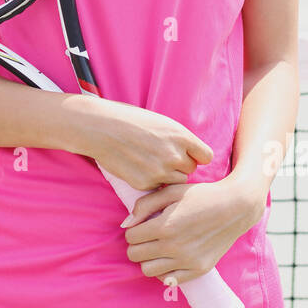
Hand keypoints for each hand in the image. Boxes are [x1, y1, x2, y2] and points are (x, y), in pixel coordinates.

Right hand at [82, 98, 212, 194]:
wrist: (101, 128)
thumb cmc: (130, 120)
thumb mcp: (162, 122)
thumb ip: (179, 139)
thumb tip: (192, 153)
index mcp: (181, 136)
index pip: (206, 156)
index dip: (196, 156)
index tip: (188, 154)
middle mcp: (174, 155)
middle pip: (191, 170)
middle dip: (180, 166)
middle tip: (162, 157)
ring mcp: (160, 171)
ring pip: (176, 181)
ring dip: (168, 175)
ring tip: (150, 162)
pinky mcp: (145, 184)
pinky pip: (158, 187)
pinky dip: (151, 180)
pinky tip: (138, 167)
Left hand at [122, 173, 261, 286]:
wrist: (235, 207)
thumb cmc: (201, 195)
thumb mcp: (172, 191)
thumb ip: (145, 204)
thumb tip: (126, 224)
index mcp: (165, 226)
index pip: (130, 237)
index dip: (133, 229)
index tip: (143, 224)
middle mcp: (174, 247)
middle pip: (135, 255)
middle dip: (137, 244)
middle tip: (148, 235)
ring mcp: (187, 261)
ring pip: (148, 270)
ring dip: (148, 259)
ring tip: (158, 247)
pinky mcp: (199, 270)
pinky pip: (169, 281)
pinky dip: (164, 272)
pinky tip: (170, 258)